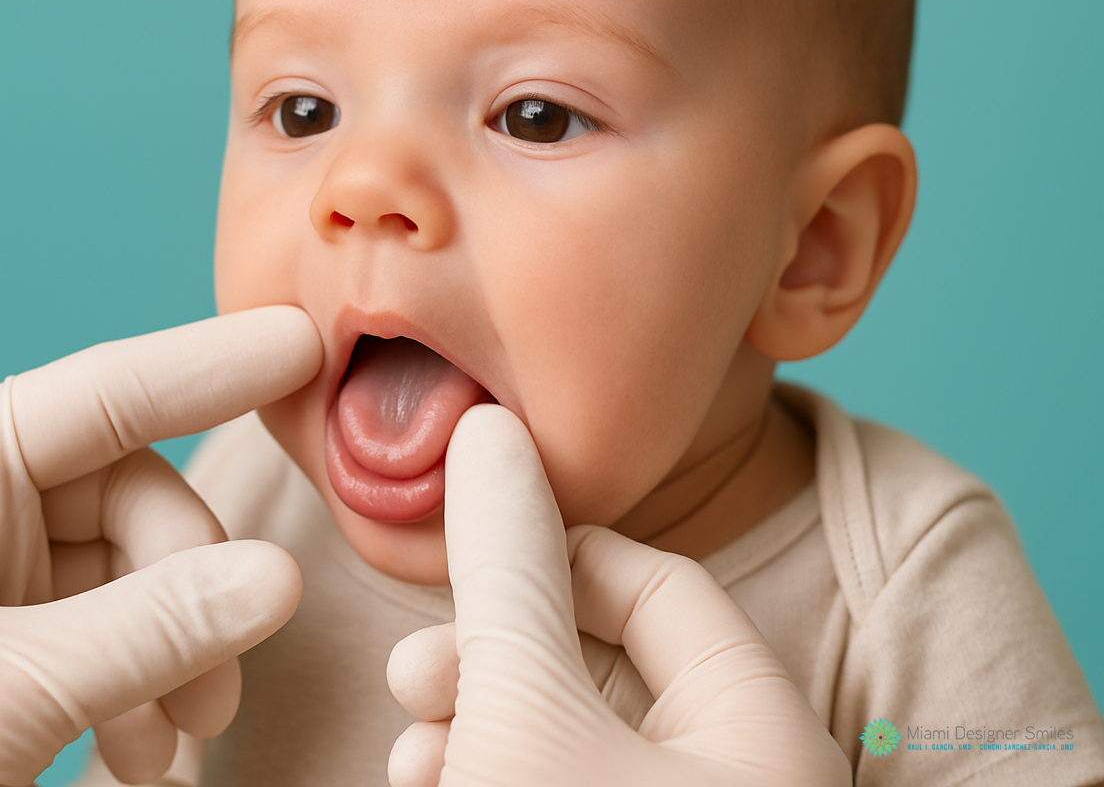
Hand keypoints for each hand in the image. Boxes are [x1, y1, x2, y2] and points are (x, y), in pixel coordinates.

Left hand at [0, 307, 322, 786]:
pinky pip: (130, 634)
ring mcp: (0, 581)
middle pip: (142, 497)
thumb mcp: (1, 688)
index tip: (306, 343)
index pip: (104, 394)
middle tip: (211, 681)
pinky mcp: (22, 650)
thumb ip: (150, 628)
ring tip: (174, 735)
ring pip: (149, 573)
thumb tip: (278, 578)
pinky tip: (138, 752)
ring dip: (181, 653)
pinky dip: (155, 690)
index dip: (211, 366)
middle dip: (192, 586)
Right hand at [386, 405, 849, 786]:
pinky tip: (431, 780)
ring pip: (573, 737)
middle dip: (493, 652)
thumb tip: (488, 429)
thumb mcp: (526, 709)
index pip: (662, 585)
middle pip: (605, 661)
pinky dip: (495, 772)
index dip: (552, 551)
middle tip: (418, 671)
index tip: (467, 555)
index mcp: (767, 734)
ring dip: (477, 718)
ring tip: (414, 748)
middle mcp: (744, 781)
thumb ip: (509, 569)